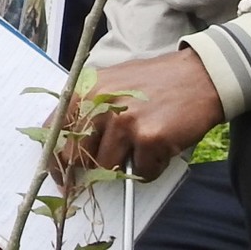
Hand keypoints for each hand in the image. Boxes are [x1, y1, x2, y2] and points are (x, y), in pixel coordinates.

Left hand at [53, 50, 223, 181]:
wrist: (196, 76)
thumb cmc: (151, 82)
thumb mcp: (108, 83)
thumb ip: (87, 108)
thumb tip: (68, 144)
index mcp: (83, 91)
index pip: (53, 131)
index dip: (54, 158)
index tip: (59, 174)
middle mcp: (98, 105)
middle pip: (77, 156)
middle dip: (89, 167)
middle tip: (105, 166)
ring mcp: (123, 122)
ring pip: (107, 167)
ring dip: (124, 167)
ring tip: (140, 147)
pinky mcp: (149, 137)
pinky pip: (141, 173)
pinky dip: (150, 169)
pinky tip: (159, 149)